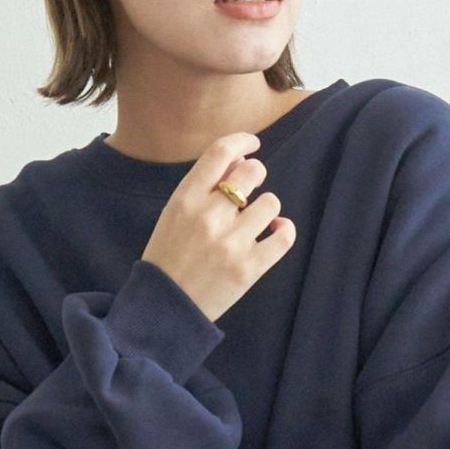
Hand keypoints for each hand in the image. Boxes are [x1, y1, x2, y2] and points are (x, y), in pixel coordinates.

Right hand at [141, 131, 296, 323]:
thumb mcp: (174, 214)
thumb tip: (241, 159)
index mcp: (186, 198)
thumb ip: (203, 186)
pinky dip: (285, 230)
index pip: (221, 152)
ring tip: (257, 220)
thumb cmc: (168, 257)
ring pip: (271, 203)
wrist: (164, 307)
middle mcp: (210, 216)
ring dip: (268, 207)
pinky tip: (276, 231)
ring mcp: (231, 243)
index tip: (253, 145)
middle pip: (251, 173)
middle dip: (256, 175)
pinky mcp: (249, 269)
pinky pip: (284, 237)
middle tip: (251, 189)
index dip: (243, 141)